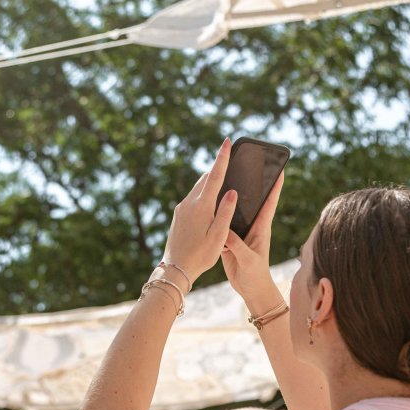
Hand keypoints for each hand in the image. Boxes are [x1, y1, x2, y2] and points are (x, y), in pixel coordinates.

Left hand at [162, 138, 237, 280]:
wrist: (176, 268)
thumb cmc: (200, 256)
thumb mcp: (219, 236)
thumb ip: (226, 213)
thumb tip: (233, 191)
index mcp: (201, 206)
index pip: (215, 176)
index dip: (222, 157)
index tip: (227, 141)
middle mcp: (188, 203)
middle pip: (205, 178)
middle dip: (217, 168)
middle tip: (228, 157)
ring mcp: (181, 208)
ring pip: (198, 188)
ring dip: (210, 181)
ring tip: (222, 178)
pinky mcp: (178, 215)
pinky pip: (192, 198)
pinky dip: (203, 193)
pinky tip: (209, 201)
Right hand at [221, 170, 283, 307]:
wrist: (250, 290)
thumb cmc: (255, 275)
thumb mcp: (248, 260)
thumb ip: (237, 245)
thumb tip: (223, 229)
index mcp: (262, 228)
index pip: (271, 201)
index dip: (276, 184)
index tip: (280, 167)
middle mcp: (252, 225)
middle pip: (253, 200)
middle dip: (252, 182)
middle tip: (248, 162)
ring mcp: (240, 231)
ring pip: (235, 209)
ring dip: (231, 196)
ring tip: (225, 177)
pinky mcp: (229, 238)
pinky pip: (223, 223)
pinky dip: (218, 213)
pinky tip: (209, 203)